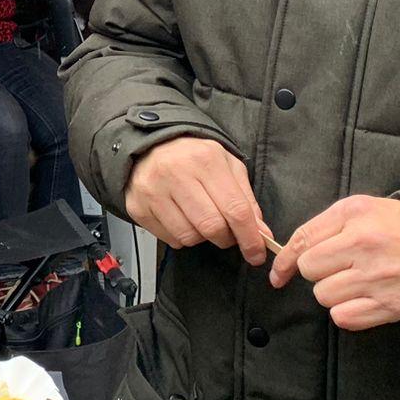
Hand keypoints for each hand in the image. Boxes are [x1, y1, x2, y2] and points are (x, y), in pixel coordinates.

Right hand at [123, 137, 267, 264]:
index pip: (235, 209)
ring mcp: (153, 191)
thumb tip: (261, 234)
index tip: (256, 253)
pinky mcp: (138, 207)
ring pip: (189, 236)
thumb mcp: (227, 166)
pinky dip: (181, 236)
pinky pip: (169, 239)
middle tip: (227, 233)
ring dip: (202, 237)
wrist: (150, 146)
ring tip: (200, 220)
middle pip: (212, 227)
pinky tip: (181, 218)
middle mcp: (176, 173)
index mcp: (205, 160)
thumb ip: (246, 200)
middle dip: (226, 238)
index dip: (250, 237)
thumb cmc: (194, 157)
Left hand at [269, 196, 399, 330]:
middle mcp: (364, 247)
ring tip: (355, 281)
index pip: (303, 242)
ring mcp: (378, 279)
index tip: (279, 274)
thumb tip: (288, 254)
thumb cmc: (397, 226)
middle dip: (318, 271)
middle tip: (339, 266)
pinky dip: (346, 312)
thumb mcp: (360, 209)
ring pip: (324, 296)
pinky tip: (362, 298)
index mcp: (354, 218)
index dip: (285, 261)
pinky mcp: (390, 306)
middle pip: (310, 271)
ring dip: (333, 292)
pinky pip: (344, 318)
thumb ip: (322, 226)